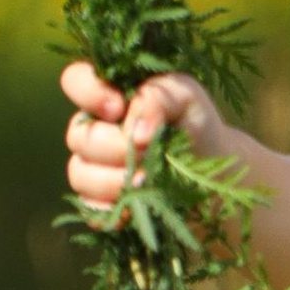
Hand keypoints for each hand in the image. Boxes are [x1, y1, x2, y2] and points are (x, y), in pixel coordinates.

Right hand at [59, 62, 228, 222]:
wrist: (215, 173)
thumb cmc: (196, 125)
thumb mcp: (186, 97)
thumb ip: (157, 97)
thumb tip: (134, 132)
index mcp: (108, 95)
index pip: (74, 81)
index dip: (87, 93)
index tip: (117, 109)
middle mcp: (93, 129)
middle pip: (77, 137)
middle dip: (114, 147)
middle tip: (147, 152)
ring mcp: (93, 167)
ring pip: (79, 174)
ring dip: (114, 180)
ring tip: (148, 180)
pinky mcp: (101, 201)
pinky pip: (89, 207)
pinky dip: (112, 208)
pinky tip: (134, 207)